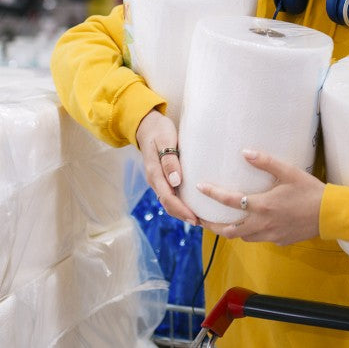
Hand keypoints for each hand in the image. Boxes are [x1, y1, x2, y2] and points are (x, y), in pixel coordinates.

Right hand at [136, 109, 198, 224]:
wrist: (147, 125)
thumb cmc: (159, 130)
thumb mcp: (165, 140)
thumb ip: (169, 160)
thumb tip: (175, 181)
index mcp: (155, 173)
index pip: (168, 197)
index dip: (181, 210)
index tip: (195, 218)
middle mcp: (155, 180)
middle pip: (168, 204)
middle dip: (183, 215)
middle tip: (201, 223)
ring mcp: (158, 180)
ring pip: (169, 201)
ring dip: (182, 211)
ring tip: (199, 218)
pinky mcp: (163, 178)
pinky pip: (171, 194)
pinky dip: (181, 203)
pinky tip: (193, 205)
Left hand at [198, 149, 324, 245]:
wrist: (330, 214)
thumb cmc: (310, 190)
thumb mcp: (288, 172)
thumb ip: (265, 162)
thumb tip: (245, 152)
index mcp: (262, 205)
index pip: (229, 201)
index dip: (212, 194)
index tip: (200, 188)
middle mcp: (262, 224)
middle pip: (228, 231)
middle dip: (212, 226)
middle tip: (202, 219)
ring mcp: (270, 235)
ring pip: (243, 237)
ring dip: (231, 231)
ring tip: (224, 223)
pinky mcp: (280, 241)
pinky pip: (259, 239)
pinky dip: (251, 233)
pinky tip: (253, 225)